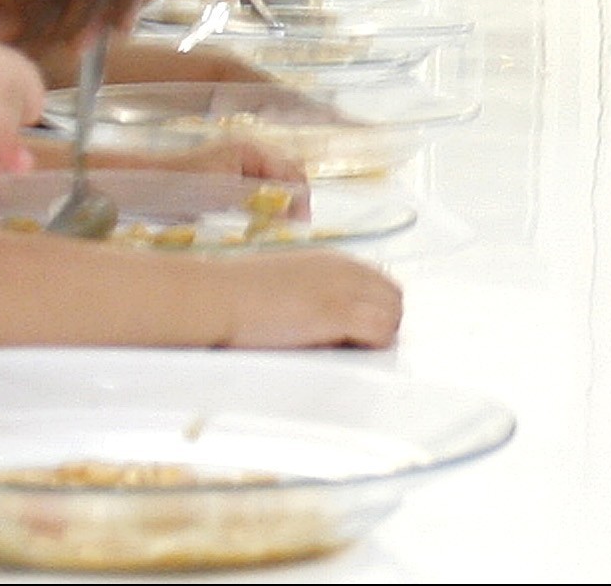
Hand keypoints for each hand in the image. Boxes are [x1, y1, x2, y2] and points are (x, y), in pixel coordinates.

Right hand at [214, 250, 402, 349]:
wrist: (217, 295)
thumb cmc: (238, 293)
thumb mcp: (285, 282)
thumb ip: (313, 292)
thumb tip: (332, 320)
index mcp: (329, 259)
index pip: (380, 283)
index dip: (373, 309)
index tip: (357, 330)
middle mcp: (342, 268)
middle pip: (393, 297)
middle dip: (382, 322)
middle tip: (356, 345)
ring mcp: (342, 289)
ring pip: (393, 315)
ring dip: (378, 337)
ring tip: (348, 350)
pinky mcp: (337, 312)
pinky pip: (381, 332)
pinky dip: (371, 346)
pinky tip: (344, 351)